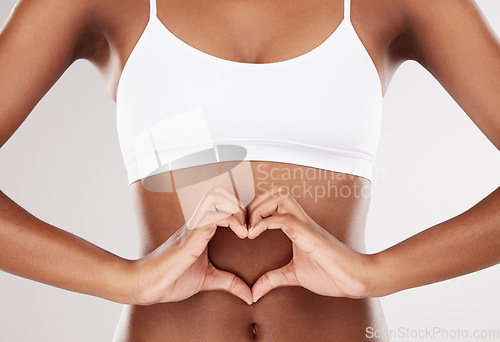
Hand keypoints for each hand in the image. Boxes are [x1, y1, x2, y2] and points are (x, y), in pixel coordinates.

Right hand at [130, 186, 252, 304]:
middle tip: (252, 227)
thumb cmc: (172, 279)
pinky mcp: (192, 234)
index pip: (222, 206)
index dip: (241, 212)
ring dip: (237, 210)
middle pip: (220, 195)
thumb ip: (229, 283)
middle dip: (240, 206)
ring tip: (246, 229)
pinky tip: (241, 234)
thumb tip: (250, 296)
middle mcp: (197, 223)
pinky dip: (233, 220)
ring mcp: (194, 226)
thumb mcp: (208, 280)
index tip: (253, 231)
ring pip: (217, 199)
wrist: (148, 285)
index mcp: (201, 230)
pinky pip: (214, 215)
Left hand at [247, 186, 374, 302]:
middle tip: (243, 223)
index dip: (255, 208)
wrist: (355, 279)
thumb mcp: (294, 275)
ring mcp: (305, 225)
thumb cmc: (331, 274)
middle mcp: (301, 220)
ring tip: (248, 228)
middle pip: (275, 192)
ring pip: (280, 197)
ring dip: (259, 208)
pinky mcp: (309, 235)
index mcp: (297, 226)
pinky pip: (283, 219)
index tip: (242, 227)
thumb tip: (254, 292)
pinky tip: (253, 235)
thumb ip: (273, 279)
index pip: (274, 202)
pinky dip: (264, 223)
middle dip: (254, 202)